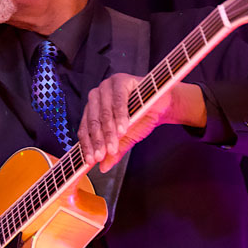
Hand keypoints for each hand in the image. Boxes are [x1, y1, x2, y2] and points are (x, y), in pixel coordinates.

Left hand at [77, 74, 206, 171]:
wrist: (162, 104)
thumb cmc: (142, 117)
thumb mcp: (127, 137)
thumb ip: (115, 150)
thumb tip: (103, 167)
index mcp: (92, 109)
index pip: (85, 129)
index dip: (88, 146)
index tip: (91, 161)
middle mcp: (96, 96)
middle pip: (94, 122)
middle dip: (99, 141)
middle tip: (103, 155)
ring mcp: (107, 87)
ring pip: (105, 112)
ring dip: (109, 132)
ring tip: (114, 146)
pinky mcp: (121, 81)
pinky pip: (118, 101)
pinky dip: (120, 116)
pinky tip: (123, 129)